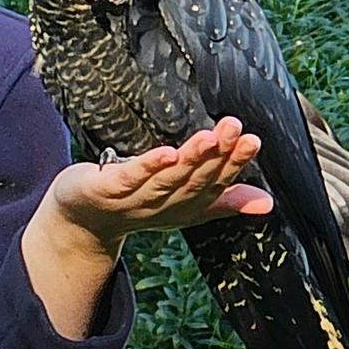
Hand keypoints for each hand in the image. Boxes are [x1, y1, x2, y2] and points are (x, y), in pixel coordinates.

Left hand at [49, 116, 272, 252]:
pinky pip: (130, 178)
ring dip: (191, 159)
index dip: (235, 164)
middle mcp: (163, 206)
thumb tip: (268, 203)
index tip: (253, 140)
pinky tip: (167, 152)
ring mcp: (133, 200)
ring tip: (210, 137)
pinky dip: (149, 166)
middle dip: (218, 155)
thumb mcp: (183, 204)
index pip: (215, 185)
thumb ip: (224, 199)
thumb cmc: (135, 203)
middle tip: (237, 128)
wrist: (80, 221)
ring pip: (167, 179)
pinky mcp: (106, 189)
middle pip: (195, 181)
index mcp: (184, 208)